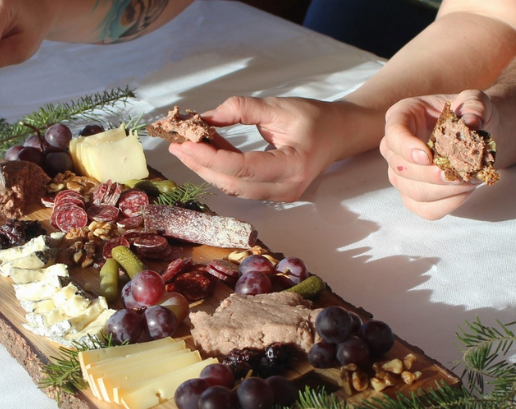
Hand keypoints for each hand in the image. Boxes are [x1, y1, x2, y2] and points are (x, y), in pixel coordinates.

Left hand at [167, 96, 353, 202]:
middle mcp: (286, 188)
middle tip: (176, 144)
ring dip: (206, 168)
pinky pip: (238, 185)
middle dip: (201, 165)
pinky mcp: (271, 193)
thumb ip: (243, 109)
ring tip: (185, 147)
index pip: (244, 168)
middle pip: (233, 183)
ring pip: (232, 187)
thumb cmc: (314, 118)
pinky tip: (204, 152)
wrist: (339, 134)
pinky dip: (219, 169)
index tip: (185, 143)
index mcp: (294, 166)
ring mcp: (279, 195)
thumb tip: (205, 117)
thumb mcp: (279, 106)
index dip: (211, 158)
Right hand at [380, 90, 497, 219]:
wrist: (476, 134)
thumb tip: (471, 124)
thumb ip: (474, 106)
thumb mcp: (475, 100)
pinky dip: (446, 205)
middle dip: (430, 175)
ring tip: (469, 181)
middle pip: (400, 169)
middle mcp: (395, 147)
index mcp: (402, 117)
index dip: (406, 147)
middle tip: (459, 174)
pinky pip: (423, 208)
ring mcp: (401, 173)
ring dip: (442, 191)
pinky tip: (465, 192)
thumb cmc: (470, 113)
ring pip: (411, 191)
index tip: (427, 156)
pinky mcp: (414, 194)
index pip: (393, 134)